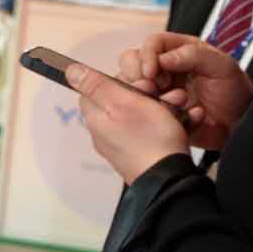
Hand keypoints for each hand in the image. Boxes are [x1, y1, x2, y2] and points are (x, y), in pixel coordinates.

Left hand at [61, 61, 190, 183]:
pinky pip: (152, 132)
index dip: (117, 80)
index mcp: (96, 120)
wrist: (171, 180)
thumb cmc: (150, 138)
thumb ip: (96, 85)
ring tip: (179, 108)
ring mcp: (123, 146)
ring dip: (162, 107)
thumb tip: (69, 71)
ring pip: (140, 115)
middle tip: (162, 95)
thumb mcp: (123, 102)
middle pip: (120, 101)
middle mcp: (105, 134)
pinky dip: (168, 124)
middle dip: (145, 93)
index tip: (138, 82)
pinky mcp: (141, 155)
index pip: (94, 90)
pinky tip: (183, 122)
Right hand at [117, 31, 252, 149]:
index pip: (153, 43)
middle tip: (155, 88)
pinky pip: (142, 108)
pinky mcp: (157, 109)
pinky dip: (153, 112)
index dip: (147, 55)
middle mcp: (166, 67)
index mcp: (181, 50)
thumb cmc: (235, 92)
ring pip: (133, 85)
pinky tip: (173, 116)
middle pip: (133, 60)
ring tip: (167, 103)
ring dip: (145, 94)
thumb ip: (193, 56)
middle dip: (139, 75)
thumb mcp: (222, 67)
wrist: (239, 124)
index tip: (151, 72)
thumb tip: (163, 59)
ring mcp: (160, 88)